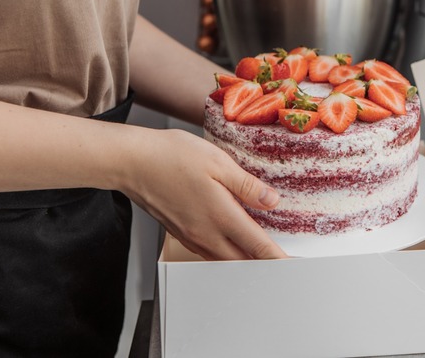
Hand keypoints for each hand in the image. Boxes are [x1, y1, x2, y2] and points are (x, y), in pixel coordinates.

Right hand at [121, 128, 287, 260]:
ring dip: (244, 261)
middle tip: (281, 261)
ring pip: (224, 260)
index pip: (258, 247)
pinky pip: (208, 253)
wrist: (131, 162)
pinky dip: (225, 253)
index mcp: (221, 216)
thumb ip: (247, 186)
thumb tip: (272, 201)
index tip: (293, 266)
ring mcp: (190, 236)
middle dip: (264, 264)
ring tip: (260, 253)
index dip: (278, 259)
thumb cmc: (171, 156)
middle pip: (243, 261)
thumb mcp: (218, 162)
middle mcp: (206, 233)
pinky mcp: (180, 233)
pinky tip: (231, 241)